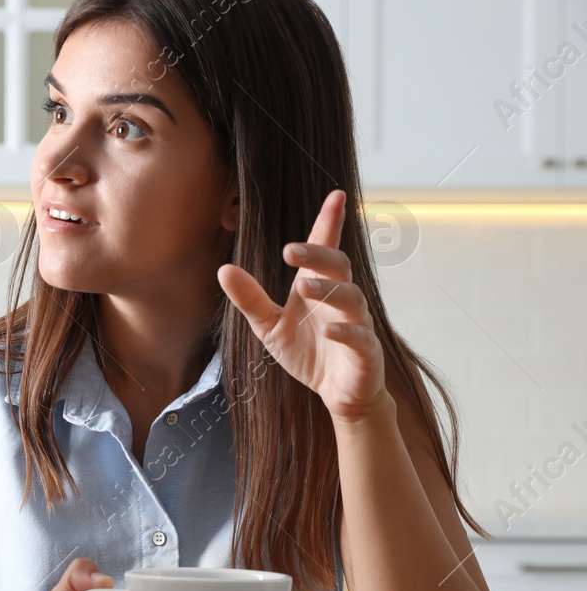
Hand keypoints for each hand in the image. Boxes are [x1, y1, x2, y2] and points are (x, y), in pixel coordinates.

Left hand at [218, 189, 386, 422]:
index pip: (325, 250)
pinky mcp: (366, 352)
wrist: (338, 394)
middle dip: (318, 255)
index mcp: (317, 288)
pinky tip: (328, 331)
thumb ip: (250, 299)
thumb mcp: (269, 327)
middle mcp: (339, 301)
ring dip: (329, 291)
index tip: (335, 196)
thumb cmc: (307, 354)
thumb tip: (223, 269)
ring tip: (305, 287)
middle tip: (290, 250)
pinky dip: (346, 333)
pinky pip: (360, 338)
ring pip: (351, 299)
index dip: (330, 223)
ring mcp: (356, 324)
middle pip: (338, 267)